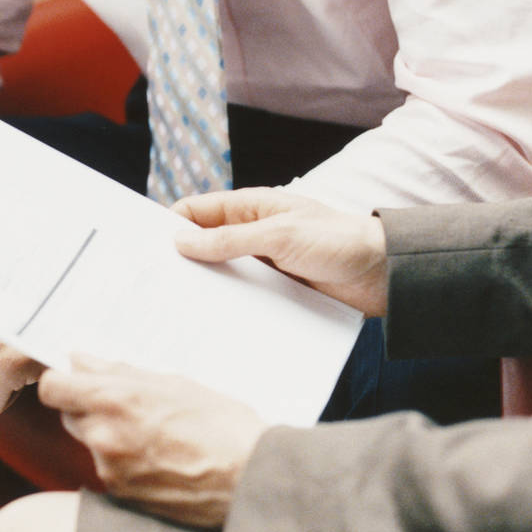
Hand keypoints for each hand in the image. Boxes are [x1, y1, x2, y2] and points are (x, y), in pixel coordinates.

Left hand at [39, 358, 263, 528]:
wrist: (252, 483)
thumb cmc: (223, 427)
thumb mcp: (174, 384)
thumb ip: (120, 372)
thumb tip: (82, 362)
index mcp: (116, 401)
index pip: (53, 388)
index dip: (63, 382)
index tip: (76, 380)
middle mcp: (105, 437)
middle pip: (70, 416)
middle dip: (89, 407)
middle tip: (126, 404)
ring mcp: (112, 471)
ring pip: (91, 443)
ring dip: (108, 435)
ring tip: (154, 434)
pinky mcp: (123, 497)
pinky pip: (109, 469)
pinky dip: (124, 462)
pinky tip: (160, 458)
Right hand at [172, 188, 388, 316]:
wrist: (386, 275)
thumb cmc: (337, 241)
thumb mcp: (279, 236)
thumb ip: (229, 240)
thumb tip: (180, 241)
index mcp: (251, 208)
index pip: (196, 211)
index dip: (169, 225)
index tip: (144, 248)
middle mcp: (253, 234)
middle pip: (205, 245)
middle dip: (181, 260)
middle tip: (152, 285)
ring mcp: (264, 265)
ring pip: (222, 275)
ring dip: (206, 288)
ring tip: (176, 310)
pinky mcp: (277, 292)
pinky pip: (244, 298)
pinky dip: (229, 306)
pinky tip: (212, 324)